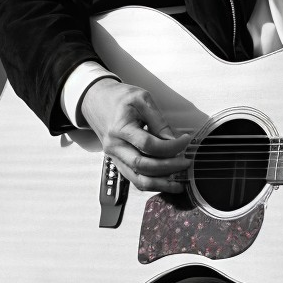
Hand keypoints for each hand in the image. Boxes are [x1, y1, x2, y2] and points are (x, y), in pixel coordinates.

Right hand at [80, 78, 190, 193]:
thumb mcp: (142, 99)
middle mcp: (114, 146)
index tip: (185, 141)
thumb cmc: (119, 98)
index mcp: (120, 128)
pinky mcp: (118, 163)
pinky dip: (152, 184)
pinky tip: (166, 182)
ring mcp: (114, 157)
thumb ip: (159, 121)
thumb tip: (173, 141)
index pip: (148, 145)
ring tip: (179, 183)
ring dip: (160, 184)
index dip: (170, 146)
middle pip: (142, 166)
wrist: (96, 100)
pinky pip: (135, 179)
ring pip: (137, 180)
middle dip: (168, 168)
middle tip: (186, 163)